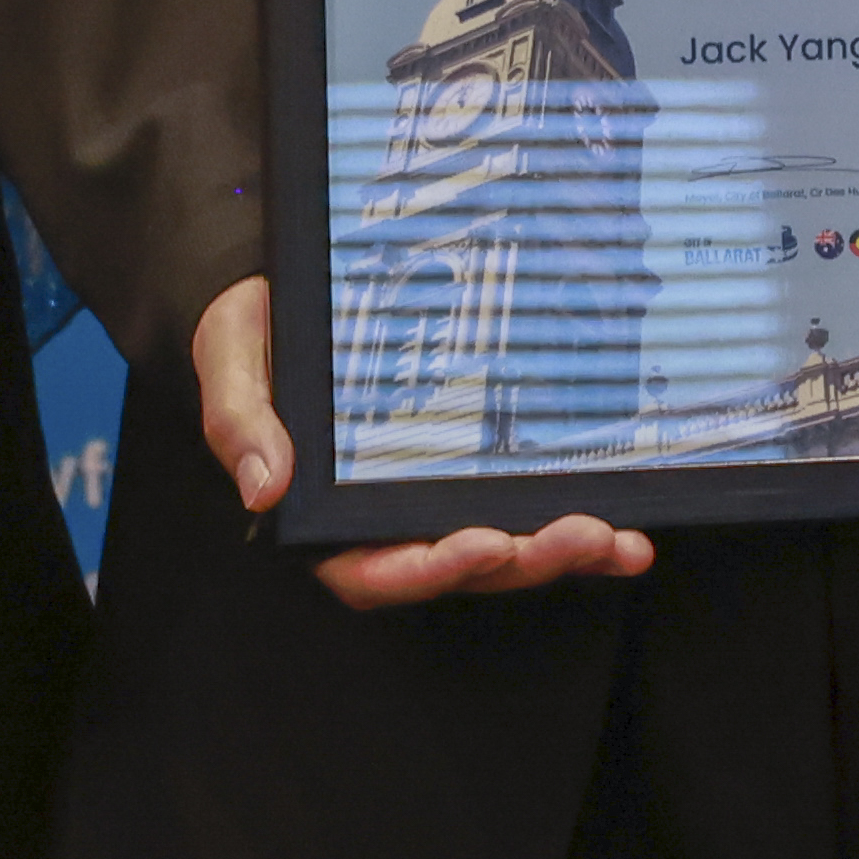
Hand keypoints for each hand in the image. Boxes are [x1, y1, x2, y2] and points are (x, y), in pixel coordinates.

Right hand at [193, 274, 653, 609]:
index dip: (429, 569)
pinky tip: (625, 519)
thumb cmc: (254, 332)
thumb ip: (241, 424)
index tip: (480, 546)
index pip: (374, 570)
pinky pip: (523, 500)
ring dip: (561, 552)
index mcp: (322, 515)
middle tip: (580, 535)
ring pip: (503, 547)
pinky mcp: (474, 463)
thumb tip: (264, 488)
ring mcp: (434, 495)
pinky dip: (574, 515)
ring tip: (615, 540)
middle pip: (458, 566)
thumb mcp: (234, 364)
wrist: (288, 287)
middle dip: (522, 561)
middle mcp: (383, 519)